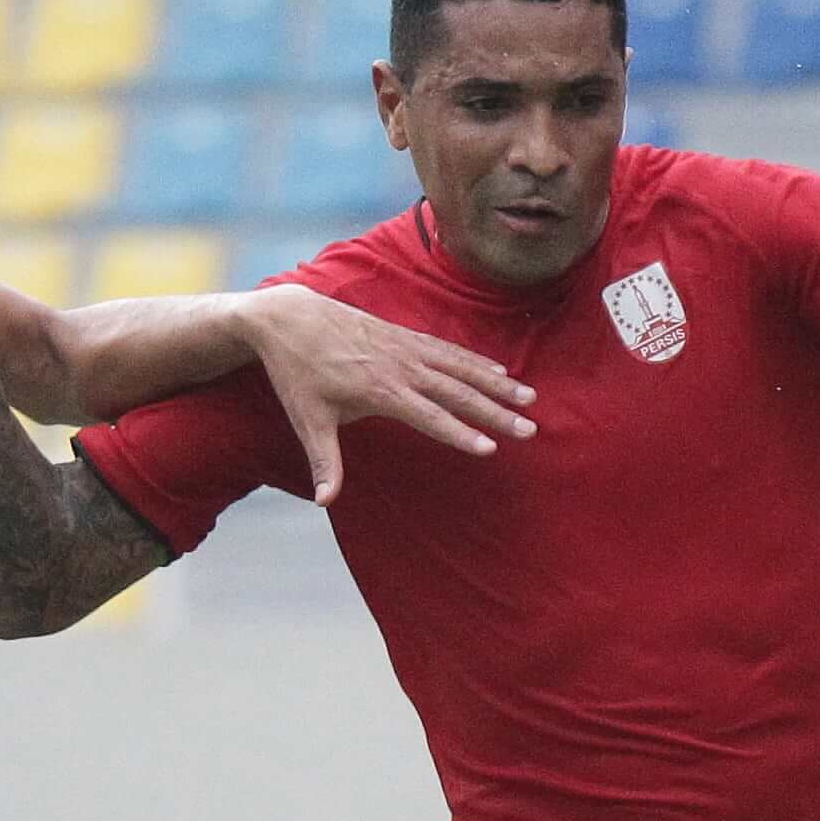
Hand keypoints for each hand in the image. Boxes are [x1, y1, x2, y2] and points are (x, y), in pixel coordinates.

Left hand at [248, 289, 535, 504]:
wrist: (290, 318)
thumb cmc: (297, 373)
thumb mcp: (306, 420)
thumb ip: (324, 461)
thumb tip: (324, 502)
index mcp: (379, 389)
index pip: (429, 416)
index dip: (459, 433)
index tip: (489, 448)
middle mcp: (399, 366)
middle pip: (456, 392)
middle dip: (495, 412)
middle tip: (528, 429)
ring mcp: (405, 347)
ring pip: (460, 367)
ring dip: (496, 384)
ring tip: (529, 398)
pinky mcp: (405, 335)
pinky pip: (448, 350)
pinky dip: (476, 361)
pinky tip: (500, 371)